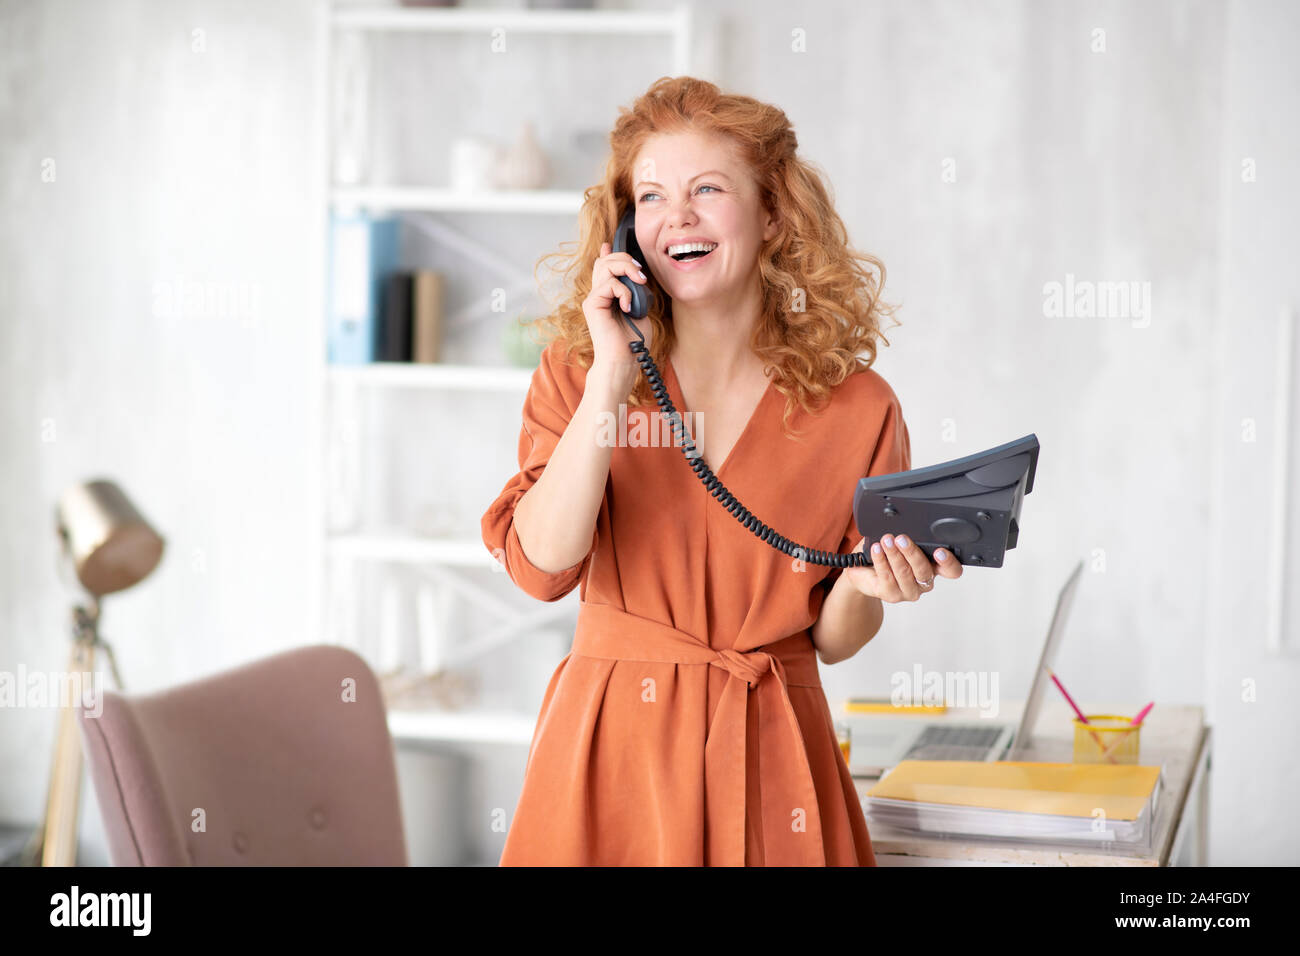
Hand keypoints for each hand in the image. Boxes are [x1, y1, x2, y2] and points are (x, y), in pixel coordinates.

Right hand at [583, 241, 652, 373]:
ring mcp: (594, 299)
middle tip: (641, 275)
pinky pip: (609, 284)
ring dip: (626, 268)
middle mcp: (598, 294)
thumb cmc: (632, 341)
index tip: (610, 244)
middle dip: (625, 259)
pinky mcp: (592, 304)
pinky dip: (624, 292)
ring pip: (605, 266)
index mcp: (608, 295)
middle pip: (605, 260)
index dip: (609, 253)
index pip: (604, 266)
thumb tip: (636, 274)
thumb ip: (635, 290)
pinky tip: (628, 307)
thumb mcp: (639, 308)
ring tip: (639, 283)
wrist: (623, 361)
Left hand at [843, 534, 962, 602]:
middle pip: (924, 570)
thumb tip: (905, 524)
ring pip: (904, 572)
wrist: (865, 572)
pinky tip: (876, 550)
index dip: (949, 562)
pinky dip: (881, 560)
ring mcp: (908, 591)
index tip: (940, 551)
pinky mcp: (891, 595)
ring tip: (886, 541)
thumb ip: (910, 537)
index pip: (951, 570)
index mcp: (934, 568)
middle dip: (911, 552)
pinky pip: (886, 576)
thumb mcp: (902, 544)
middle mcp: (924, 582)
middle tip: (901, 538)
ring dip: (894, 554)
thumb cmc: (887, 556)